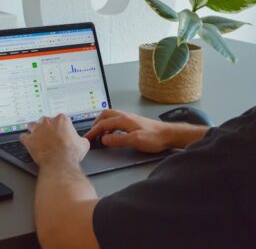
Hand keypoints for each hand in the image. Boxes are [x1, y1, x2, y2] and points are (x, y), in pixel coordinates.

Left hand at [20, 114, 89, 166]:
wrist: (60, 163)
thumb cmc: (71, 153)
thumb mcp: (83, 144)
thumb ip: (81, 139)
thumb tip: (82, 141)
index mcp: (62, 120)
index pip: (60, 119)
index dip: (60, 127)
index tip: (61, 132)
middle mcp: (48, 122)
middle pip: (44, 120)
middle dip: (46, 127)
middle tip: (49, 136)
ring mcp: (37, 130)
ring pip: (32, 125)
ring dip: (34, 130)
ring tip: (37, 137)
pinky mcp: (29, 139)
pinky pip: (23, 136)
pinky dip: (25, 139)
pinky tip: (28, 142)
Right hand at [83, 109, 205, 152]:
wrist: (169, 134)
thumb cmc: (154, 137)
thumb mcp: (135, 140)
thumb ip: (118, 140)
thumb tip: (104, 139)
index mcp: (123, 119)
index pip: (103, 123)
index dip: (93, 131)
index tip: (87, 138)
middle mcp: (125, 116)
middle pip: (105, 115)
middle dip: (96, 123)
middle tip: (92, 133)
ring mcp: (130, 118)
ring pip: (111, 116)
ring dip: (103, 123)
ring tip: (100, 134)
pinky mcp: (134, 122)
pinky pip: (117, 120)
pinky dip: (110, 125)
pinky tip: (113, 133)